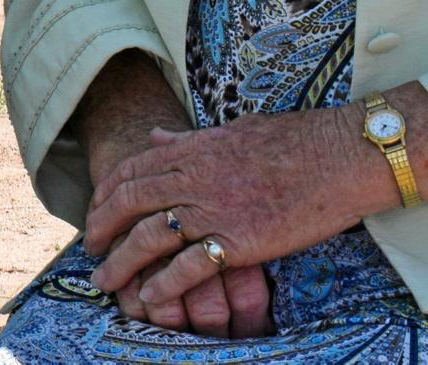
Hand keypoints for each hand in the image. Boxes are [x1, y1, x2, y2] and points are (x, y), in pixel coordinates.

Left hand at [85, 111, 369, 335]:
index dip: (106, 193)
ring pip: (150, 236)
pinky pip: (189, 266)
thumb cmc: (294, 142)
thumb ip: (188, 138)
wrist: (338, 157)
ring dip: (122, 262)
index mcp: (192, 149)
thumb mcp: (231, 129)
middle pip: (131, 203)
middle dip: (102, 227)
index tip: (94, 211)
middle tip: (90, 248)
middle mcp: (195, 178)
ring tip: (106, 282)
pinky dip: (164, 284)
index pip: (132, 170)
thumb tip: (155, 136)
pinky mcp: (238, 240)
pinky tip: (149, 299)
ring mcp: (215, 210)